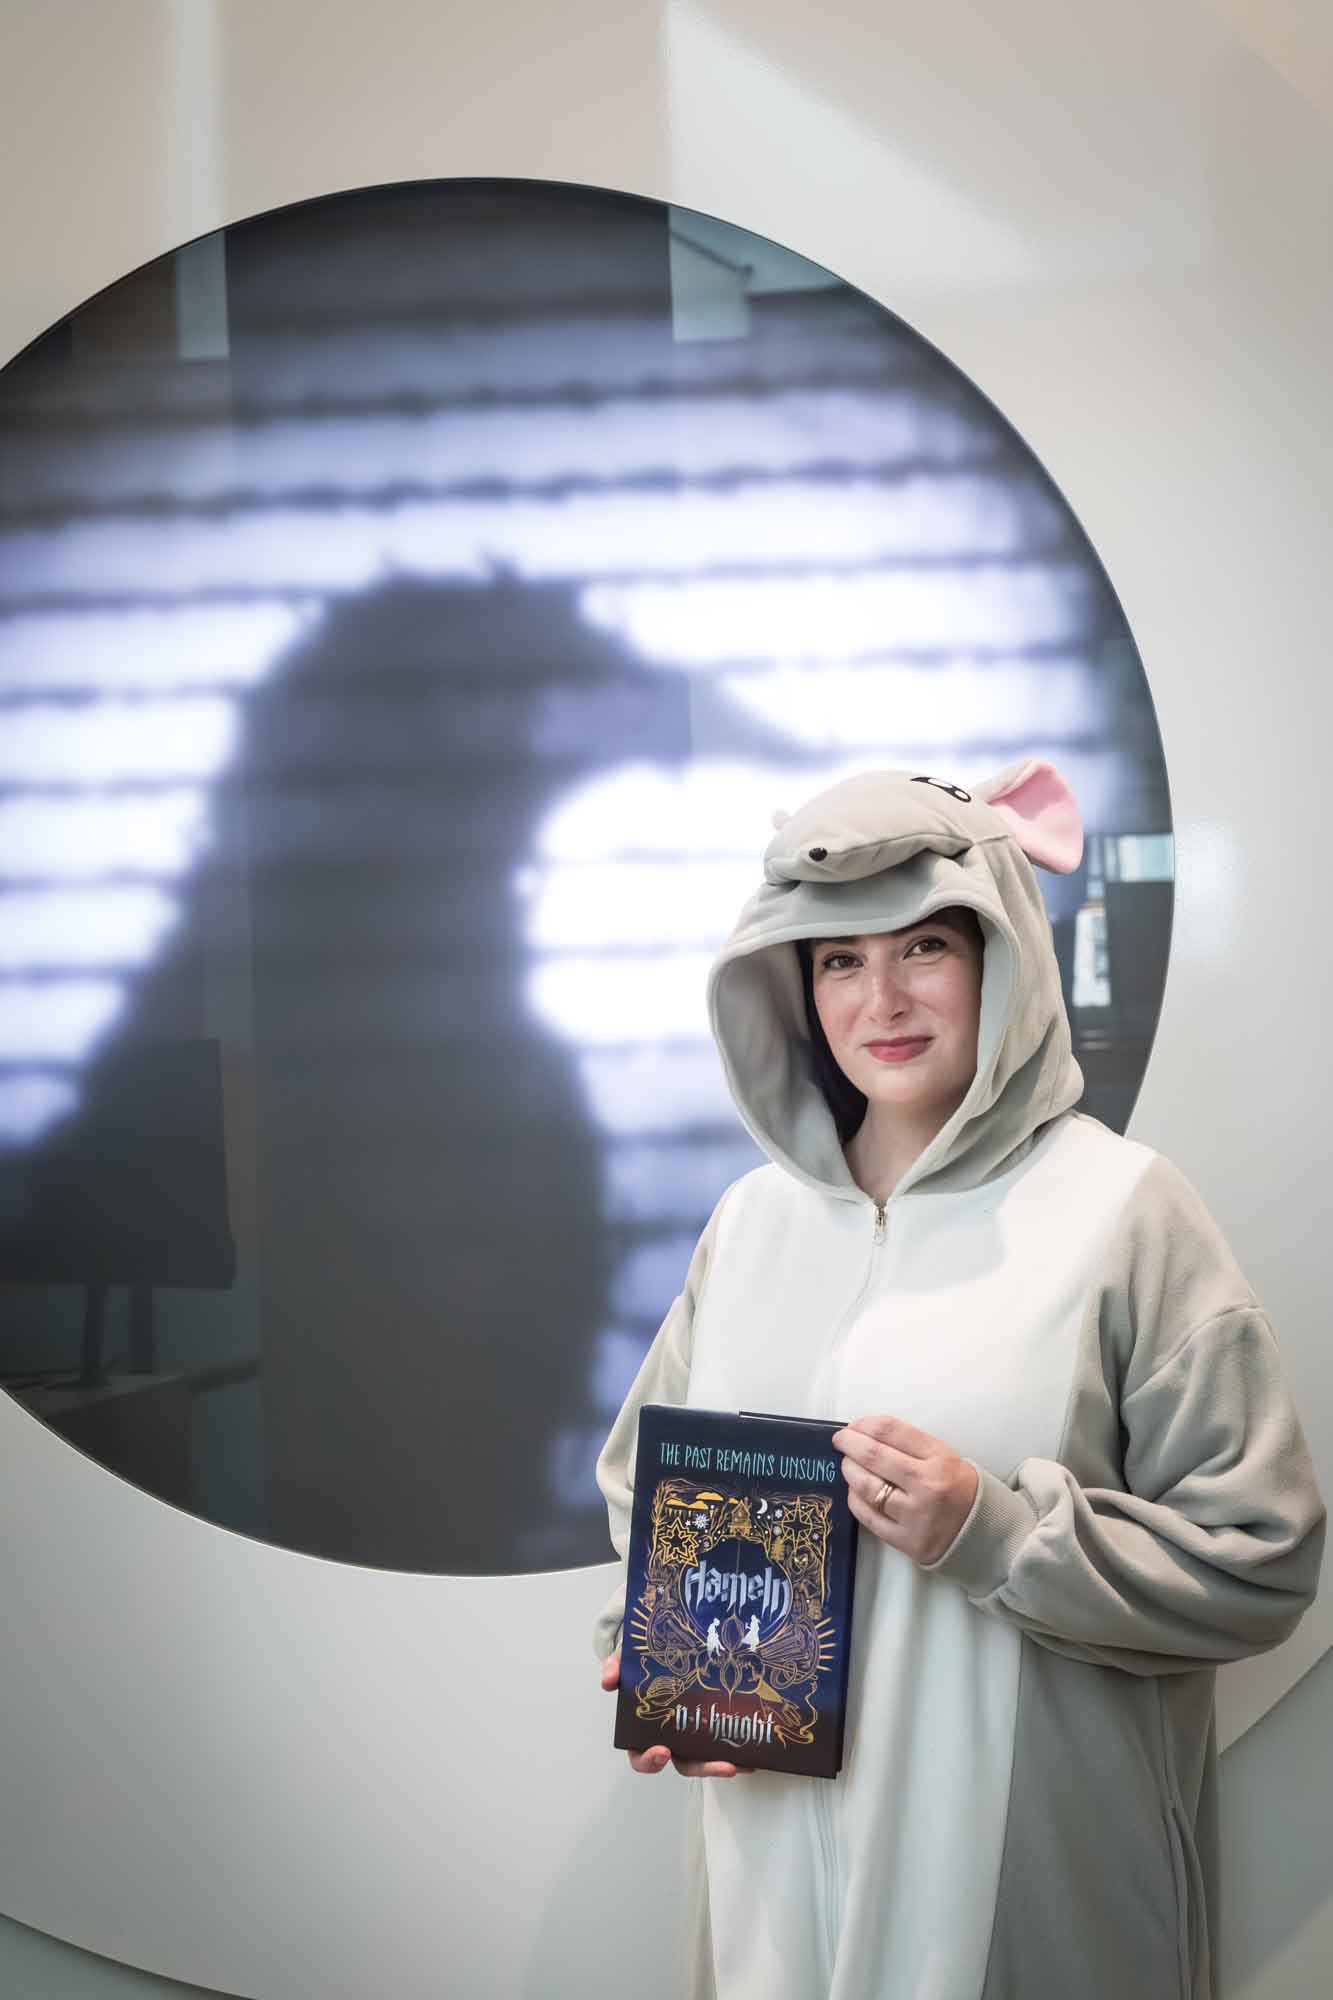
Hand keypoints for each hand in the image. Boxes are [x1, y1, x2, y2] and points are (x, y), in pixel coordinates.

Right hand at [599, 1647, 749, 1777]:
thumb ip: (616, 1666)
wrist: (662, 1641)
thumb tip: (608, 1680)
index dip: (649, 1760)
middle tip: (723, 1765)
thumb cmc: (642, 1658)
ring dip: (724, 1763)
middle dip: (703, 1768)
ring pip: (707, 1757)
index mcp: (644, 1729)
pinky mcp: (712, 1722)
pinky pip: (724, 1742)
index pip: (641, 1757)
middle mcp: (671, 1737)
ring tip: (743, 1762)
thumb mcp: (626, 1657)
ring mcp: (693, 1732)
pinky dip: (738, 1750)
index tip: (662, 1751)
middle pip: (684, 1764)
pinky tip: (755, 1749)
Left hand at [832, 1415, 978, 1566]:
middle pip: (874, 1456)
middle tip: (840, 1440)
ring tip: (847, 1465)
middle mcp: (927, 1486)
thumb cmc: (962, 1490)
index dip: (864, 1424)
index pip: (891, 1431)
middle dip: (849, 1443)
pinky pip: (869, 1517)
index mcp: (940, 1459)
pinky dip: (855, 1500)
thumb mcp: (946, 1458)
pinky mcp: (907, 1541)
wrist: (986, 1535)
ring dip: (849, 1471)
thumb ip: (910, 1446)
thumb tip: (866, 1434)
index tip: (853, 1425)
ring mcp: (915, 1516)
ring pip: (866, 1487)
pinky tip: (855, 1492)